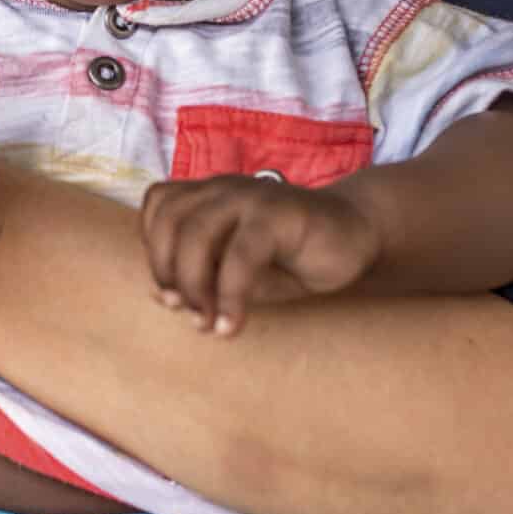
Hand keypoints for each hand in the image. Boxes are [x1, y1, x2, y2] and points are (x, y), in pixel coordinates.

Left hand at [140, 174, 378, 334]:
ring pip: (197, 233)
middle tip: (190, 314)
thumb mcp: (239, 273)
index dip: (155, 251)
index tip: (172, 294)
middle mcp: (224, 188)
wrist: (357, 235)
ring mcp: (252, 196)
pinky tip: (232, 325)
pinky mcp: (280, 213)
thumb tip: (162, 299)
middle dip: (170, 274)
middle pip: (170, 220)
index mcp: (209, 194)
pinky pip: (240, 254)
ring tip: (208, 322)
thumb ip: (204, 279)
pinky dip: (230, 295)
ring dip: (194, 286)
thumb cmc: (292, 257)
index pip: (158, 206)